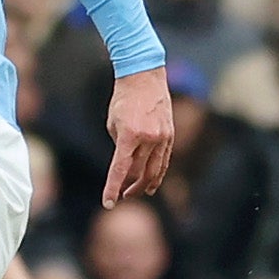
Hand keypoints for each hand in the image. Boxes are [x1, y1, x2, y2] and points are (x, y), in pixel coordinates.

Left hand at [97, 68, 171, 205]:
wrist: (143, 77)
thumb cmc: (123, 99)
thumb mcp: (112, 123)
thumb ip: (120, 146)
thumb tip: (126, 165)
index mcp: (129, 135)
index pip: (120, 169)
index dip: (113, 188)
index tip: (108, 202)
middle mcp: (148, 138)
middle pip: (139, 173)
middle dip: (130, 188)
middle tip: (123, 196)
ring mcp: (161, 137)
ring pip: (155, 170)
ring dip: (146, 184)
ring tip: (139, 193)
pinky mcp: (170, 134)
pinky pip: (164, 159)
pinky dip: (158, 172)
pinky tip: (153, 181)